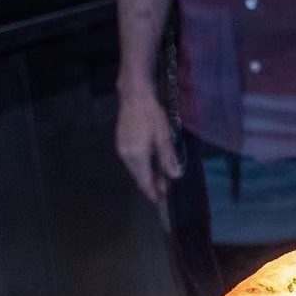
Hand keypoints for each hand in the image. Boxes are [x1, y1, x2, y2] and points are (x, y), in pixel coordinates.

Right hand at [116, 86, 181, 202]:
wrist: (134, 96)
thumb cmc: (152, 115)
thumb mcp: (164, 137)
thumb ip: (168, 158)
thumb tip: (175, 177)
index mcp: (137, 155)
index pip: (144, 181)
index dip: (153, 192)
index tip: (162, 199)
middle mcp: (126, 156)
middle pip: (138, 177)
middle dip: (151, 186)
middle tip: (165, 189)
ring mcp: (121, 149)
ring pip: (134, 170)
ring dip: (146, 176)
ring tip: (161, 178)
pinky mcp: (121, 143)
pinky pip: (131, 162)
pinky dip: (141, 167)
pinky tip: (150, 165)